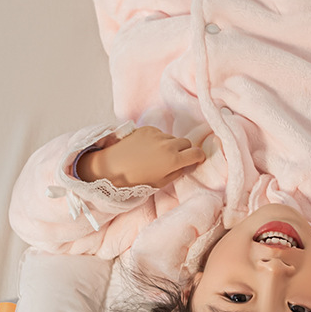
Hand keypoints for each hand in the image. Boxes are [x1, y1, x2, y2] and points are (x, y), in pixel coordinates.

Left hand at [76, 126, 205, 188]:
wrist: (111, 167)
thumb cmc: (135, 180)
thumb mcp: (160, 182)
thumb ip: (177, 172)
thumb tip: (185, 165)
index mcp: (173, 161)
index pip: (197, 153)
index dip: (199, 157)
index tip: (197, 160)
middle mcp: (168, 145)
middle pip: (187, 143)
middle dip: (185, 150)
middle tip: (177, 159)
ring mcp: (157, 135)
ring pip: (173, 138)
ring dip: (171, 145)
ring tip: (158, 155)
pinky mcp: (147, 129)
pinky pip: (160, 133)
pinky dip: (159, 140)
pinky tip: (148, 148)